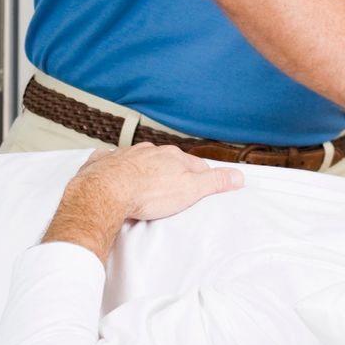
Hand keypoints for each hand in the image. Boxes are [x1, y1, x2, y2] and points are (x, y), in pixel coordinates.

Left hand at [74, 143, 245, 221]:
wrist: (106, 192)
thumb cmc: (148, 193)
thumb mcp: (190, 190)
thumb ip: (214, 182)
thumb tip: (238, 175)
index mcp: (172, 157)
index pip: (195, 164)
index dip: (201, 176)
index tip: (204, 184)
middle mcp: (150, 151)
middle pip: (167, 160)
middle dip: (172, 171)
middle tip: (175, 187)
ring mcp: (127, 155)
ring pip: (140, 158)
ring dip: (145, 168)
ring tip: (147, 184)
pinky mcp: (106, 162)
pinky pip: (112, 160)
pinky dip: (115, 166)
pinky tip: (114, 174)